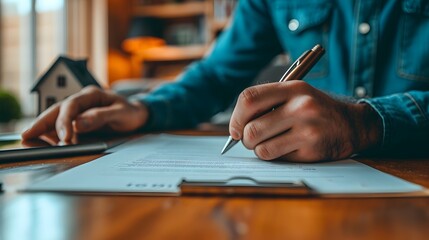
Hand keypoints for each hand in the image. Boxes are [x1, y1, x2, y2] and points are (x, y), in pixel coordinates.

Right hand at [22, 86, 148, 142]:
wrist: (137, 114)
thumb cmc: (130, 112)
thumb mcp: (120, 114)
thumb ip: (100, 117)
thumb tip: (78, 124)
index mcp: (91, 94)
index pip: (71, 104)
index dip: (65, 121)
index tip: (65, 137)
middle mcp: (81, 101)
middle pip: (56, 110)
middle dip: (41, 123)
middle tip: (28, 136)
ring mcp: (77, 111)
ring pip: (55, 118)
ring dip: (43, 129)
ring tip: (30, 141)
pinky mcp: (77, 121)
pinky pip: (60, 127)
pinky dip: (51, 135)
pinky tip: (45, 143)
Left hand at [229, 81, 381, 161]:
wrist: (353, 125)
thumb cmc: (317, 110)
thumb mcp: (297, 95)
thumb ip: (268, 104)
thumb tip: (235, 128)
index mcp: (293, 88)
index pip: (249, 99)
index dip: (235, 117)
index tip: (235, 129)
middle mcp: (301, 106)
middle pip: (251, 128)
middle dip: (245, 139)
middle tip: (252, 140)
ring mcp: (307, 129)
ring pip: (261, 148)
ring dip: (259, 150)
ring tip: (270, 144)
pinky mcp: (311, 149)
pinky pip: (277, 158)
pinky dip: (275, 157)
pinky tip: (287, 149)